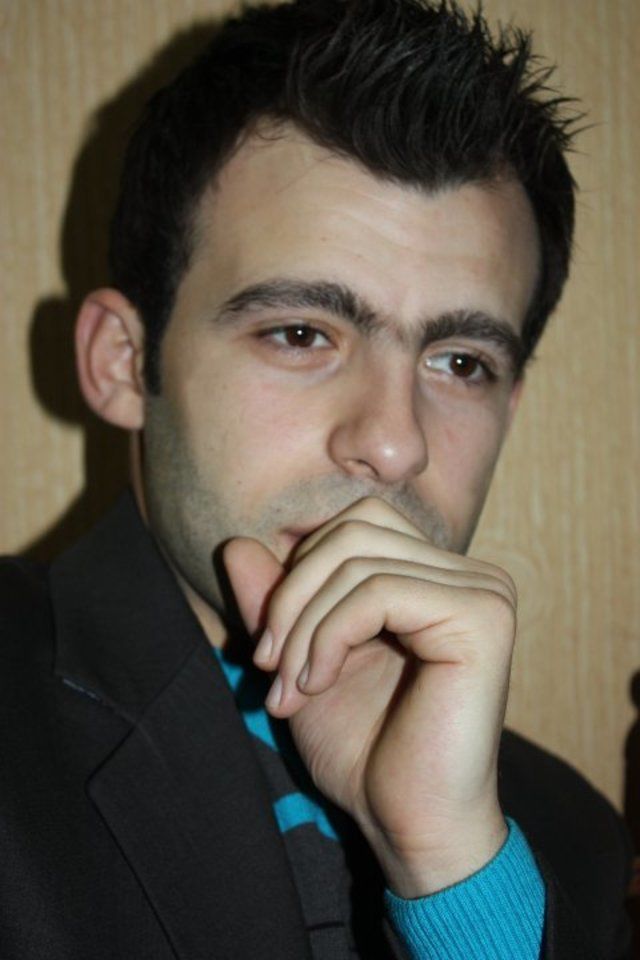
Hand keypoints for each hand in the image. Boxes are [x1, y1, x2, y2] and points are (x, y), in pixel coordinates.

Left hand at [223, 497, 515, 895]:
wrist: (407, 825)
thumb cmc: (365, 750)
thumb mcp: (302, 659)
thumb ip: (276, 601)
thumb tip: (236, 542)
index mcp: (437, 577)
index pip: (355, 525)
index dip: (300, 573)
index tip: (269, 649)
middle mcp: (470, 574)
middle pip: (353, 532)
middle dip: (293, 597)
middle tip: (270, 666)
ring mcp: (483, 593)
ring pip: (358, 562)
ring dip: (304, 627)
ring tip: (290, 689)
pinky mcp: (482, 620)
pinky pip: (378, 593)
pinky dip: (330, 635)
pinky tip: (319, 684)